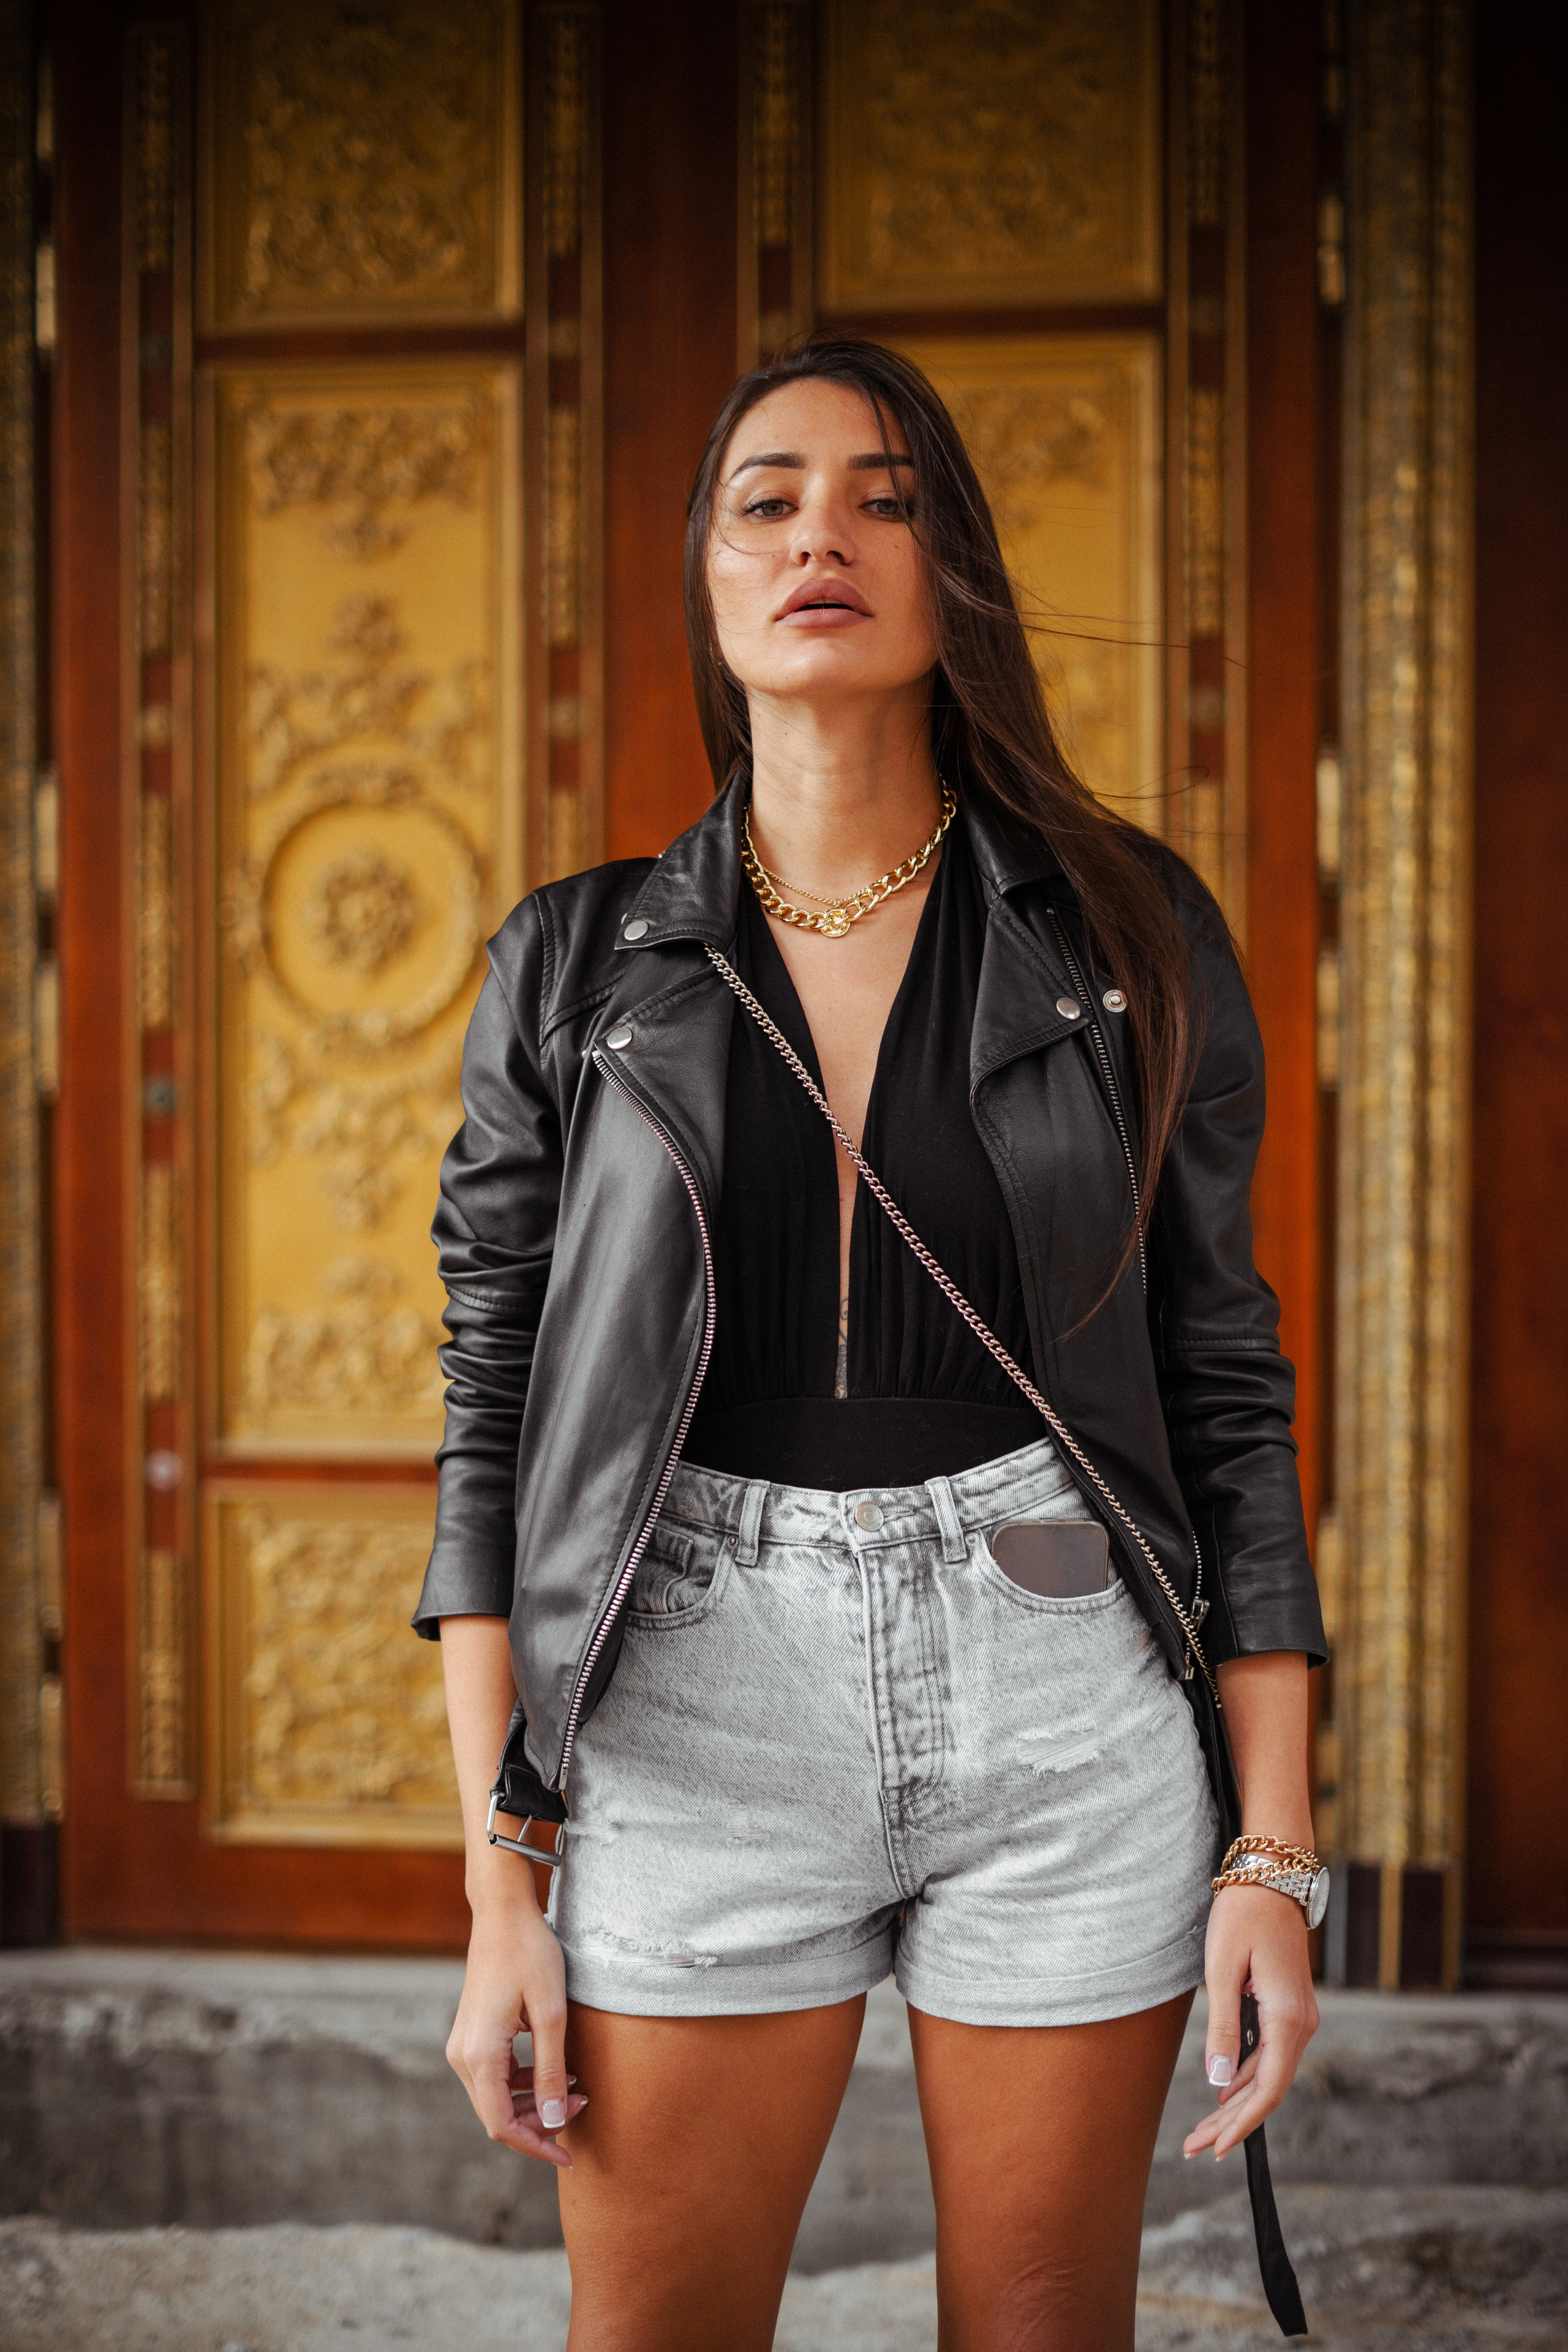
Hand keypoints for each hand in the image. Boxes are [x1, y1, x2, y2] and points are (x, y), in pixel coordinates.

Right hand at [447, 1900, 587, 2165]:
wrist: (502, 1913)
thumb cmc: (530, 1954)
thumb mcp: (551, 2013)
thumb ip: (551, 2070)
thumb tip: (555, 2120)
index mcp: (479, 2056)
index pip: (502, 2126)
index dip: (536, 2146)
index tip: (569, 2155)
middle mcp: (461, 2057)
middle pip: (497, 2116)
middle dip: (540, 2122)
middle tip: (583, 2105)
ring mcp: (462, 2045)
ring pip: (495, 2098)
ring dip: (533, 2102)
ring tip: (575, 2087)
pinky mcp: (471, 2035)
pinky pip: (494, 2076)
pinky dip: (523, 2082)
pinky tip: (554, 2067)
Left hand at [1183, 1883, 1317, 2161]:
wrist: (1270, 1877)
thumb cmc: (1242, 1917)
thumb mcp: (1223, 1971)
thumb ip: (1223, 2028)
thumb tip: (1216, 2083)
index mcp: (1288, 2020)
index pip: (1267, 2090)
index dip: (1240, 2124)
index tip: (1213, 2148)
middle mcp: (1301, 2024)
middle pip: (1268, 2089)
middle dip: (1233, 2123)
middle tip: (1196, 2148)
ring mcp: (1298, 2017)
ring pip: (1268, 2074)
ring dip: (1237, 2102)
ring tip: (1202, 2128)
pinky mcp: (1288, 2008)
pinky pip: (1269, 2054)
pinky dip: (1245, 2077)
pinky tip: (1223, 2090)